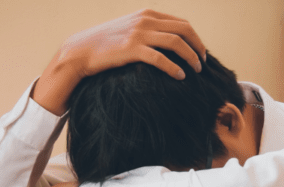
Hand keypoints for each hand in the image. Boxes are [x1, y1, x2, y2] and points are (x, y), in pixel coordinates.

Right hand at [33, 9, 207, 114]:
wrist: (80, 51)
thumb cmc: (105, 44)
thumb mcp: (129, 29)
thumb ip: (148, 31)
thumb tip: (167, 43)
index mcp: (147, 14)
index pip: (182, 23)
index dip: (195, 38)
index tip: (200, 52)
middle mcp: (145, 20)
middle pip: (184, 30)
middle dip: (198, 47)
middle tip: (203, 63)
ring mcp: (138, 33)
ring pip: (176, 43)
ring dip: (190, 57)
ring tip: (195, 71)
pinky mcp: (131, 49)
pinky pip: (160, 58)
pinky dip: (174, 68)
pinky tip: (180, 77)